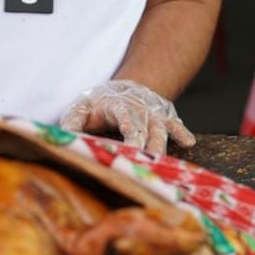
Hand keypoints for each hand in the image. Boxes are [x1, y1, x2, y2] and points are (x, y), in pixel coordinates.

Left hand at [59, 79, 195, 153]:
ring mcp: (154, 113)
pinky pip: (176, 125)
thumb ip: (72, 123)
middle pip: (145, 128)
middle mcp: (139, 108)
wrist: (125, 88)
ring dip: (162, 147)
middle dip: (146, 147)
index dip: (129, 127)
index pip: (124, 115)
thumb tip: (65, 139)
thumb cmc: (98, 104)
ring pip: (161, 131)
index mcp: (117, 105)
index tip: (131, 144)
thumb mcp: (80, 109)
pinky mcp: (165, 119)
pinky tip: (188, 142)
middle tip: (145, 165)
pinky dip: (182, 132)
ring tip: (164, 164)